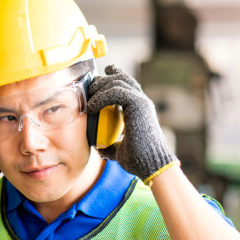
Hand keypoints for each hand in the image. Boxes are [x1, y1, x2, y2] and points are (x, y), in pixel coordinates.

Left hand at [86, 65, 177, 181]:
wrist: (151, 165)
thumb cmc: (138, 161)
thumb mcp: (119, 151)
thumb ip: (110, 146)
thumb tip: (98, 147)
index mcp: (139, 109)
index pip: (127, 85)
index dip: (114, 76)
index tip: (103, 73)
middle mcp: (142, 102)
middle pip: (121, 79)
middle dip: (102, 80)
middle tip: (89, 89)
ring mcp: (142, 102)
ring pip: (118, 81)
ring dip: (100, 87)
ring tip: (89, 101)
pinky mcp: (139, 105)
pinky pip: (117, 91)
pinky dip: (102, 96)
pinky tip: (93, 107)